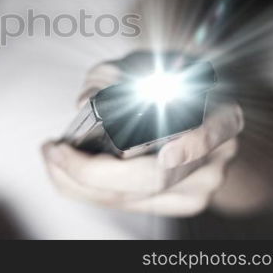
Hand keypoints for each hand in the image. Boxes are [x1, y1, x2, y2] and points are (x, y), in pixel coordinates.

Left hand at [42, 62, 243, 215]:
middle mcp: (215, 159)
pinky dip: (87, 191)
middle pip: (156, 178)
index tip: (159, 151)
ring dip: (80, 183)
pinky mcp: (175, 205)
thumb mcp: (140, 66)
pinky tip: (63, 171)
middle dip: (96, 172)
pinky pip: (125, 205)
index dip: (189, 145)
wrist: (199, 115)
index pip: (211, 134)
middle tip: (55, 150)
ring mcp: (197, 189)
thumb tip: (84, 102)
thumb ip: (111, 76)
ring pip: (132, 199)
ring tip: (51, 155)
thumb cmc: (165, 83)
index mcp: (222, 117)